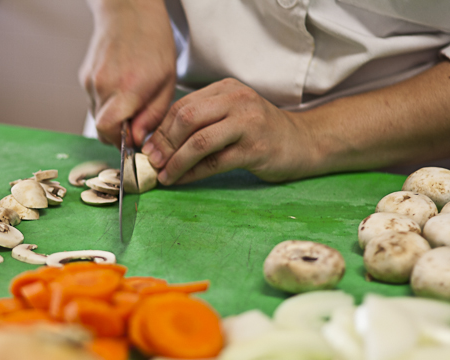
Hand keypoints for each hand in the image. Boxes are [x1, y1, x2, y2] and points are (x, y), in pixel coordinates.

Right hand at [79, 0, 176, 146]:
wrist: (130, 10)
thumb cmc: (154, 42)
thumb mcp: (167, 82)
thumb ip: (153, 115)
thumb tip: (138, 139)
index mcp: (127, 87)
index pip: (109, 130)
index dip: (121, 141)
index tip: (135, 140)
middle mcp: (104, 85)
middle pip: (101, 129)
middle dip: (117, 134)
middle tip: (135, 126)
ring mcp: (90, 81)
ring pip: (96, 118)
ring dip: (112, 119)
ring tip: (130, 101)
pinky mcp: (84, 77)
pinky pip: (93, 103)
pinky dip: (106, 105)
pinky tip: (120, 88)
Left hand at [142, 78, 315, 184]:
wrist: (304, 142)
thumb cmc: (259, 132)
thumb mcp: (230, 116)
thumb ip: (200, 123)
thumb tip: (158, 144)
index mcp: (226, 89)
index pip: (182, 105)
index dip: (160, 129)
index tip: (147, 148)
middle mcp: (237, 100)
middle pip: (187, 118)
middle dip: (164, 143)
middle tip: (152, 162)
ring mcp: (248, 123)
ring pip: (200, 141)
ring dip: (176, 161)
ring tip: (164, 176)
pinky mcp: (256, 148)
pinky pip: (215, 162)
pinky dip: (193, 173)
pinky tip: (182, 180)